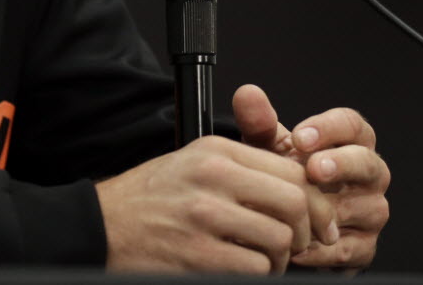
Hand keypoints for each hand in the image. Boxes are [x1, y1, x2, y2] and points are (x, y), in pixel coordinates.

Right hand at [95, 134, 336, 273]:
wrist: (105, 226)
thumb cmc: (151, 198)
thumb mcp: (193, 164)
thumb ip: (242, 170)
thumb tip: (300, 192)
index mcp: (215, 150)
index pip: (291, 169)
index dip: (314, 201)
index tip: (318, 222)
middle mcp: (212, 176)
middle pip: (294, 203)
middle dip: (305, 232)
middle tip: (296, 245)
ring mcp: (206, 215)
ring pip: (280, 240)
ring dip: (278, 260)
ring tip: (258, 260)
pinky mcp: (200, 255)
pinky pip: (256, 269)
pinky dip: (256, 276)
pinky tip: (237, 270)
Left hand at [233, 84, 390, 270]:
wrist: (278, 215)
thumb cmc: (279, 172)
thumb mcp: (265, 145)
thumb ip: (258, 121)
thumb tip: (248, 94)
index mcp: (347, 142)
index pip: (352, 125)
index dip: (330, 128)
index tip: (300, 136)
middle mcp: (367, 175)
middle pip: (368, 164)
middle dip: (342, 164)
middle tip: (312, 169)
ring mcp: (370, 211)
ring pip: (367, 207)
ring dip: (331, 208)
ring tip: (298, 207)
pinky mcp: (364, 247)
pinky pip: (350, 248)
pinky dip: (322, 247)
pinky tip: (297, 241)